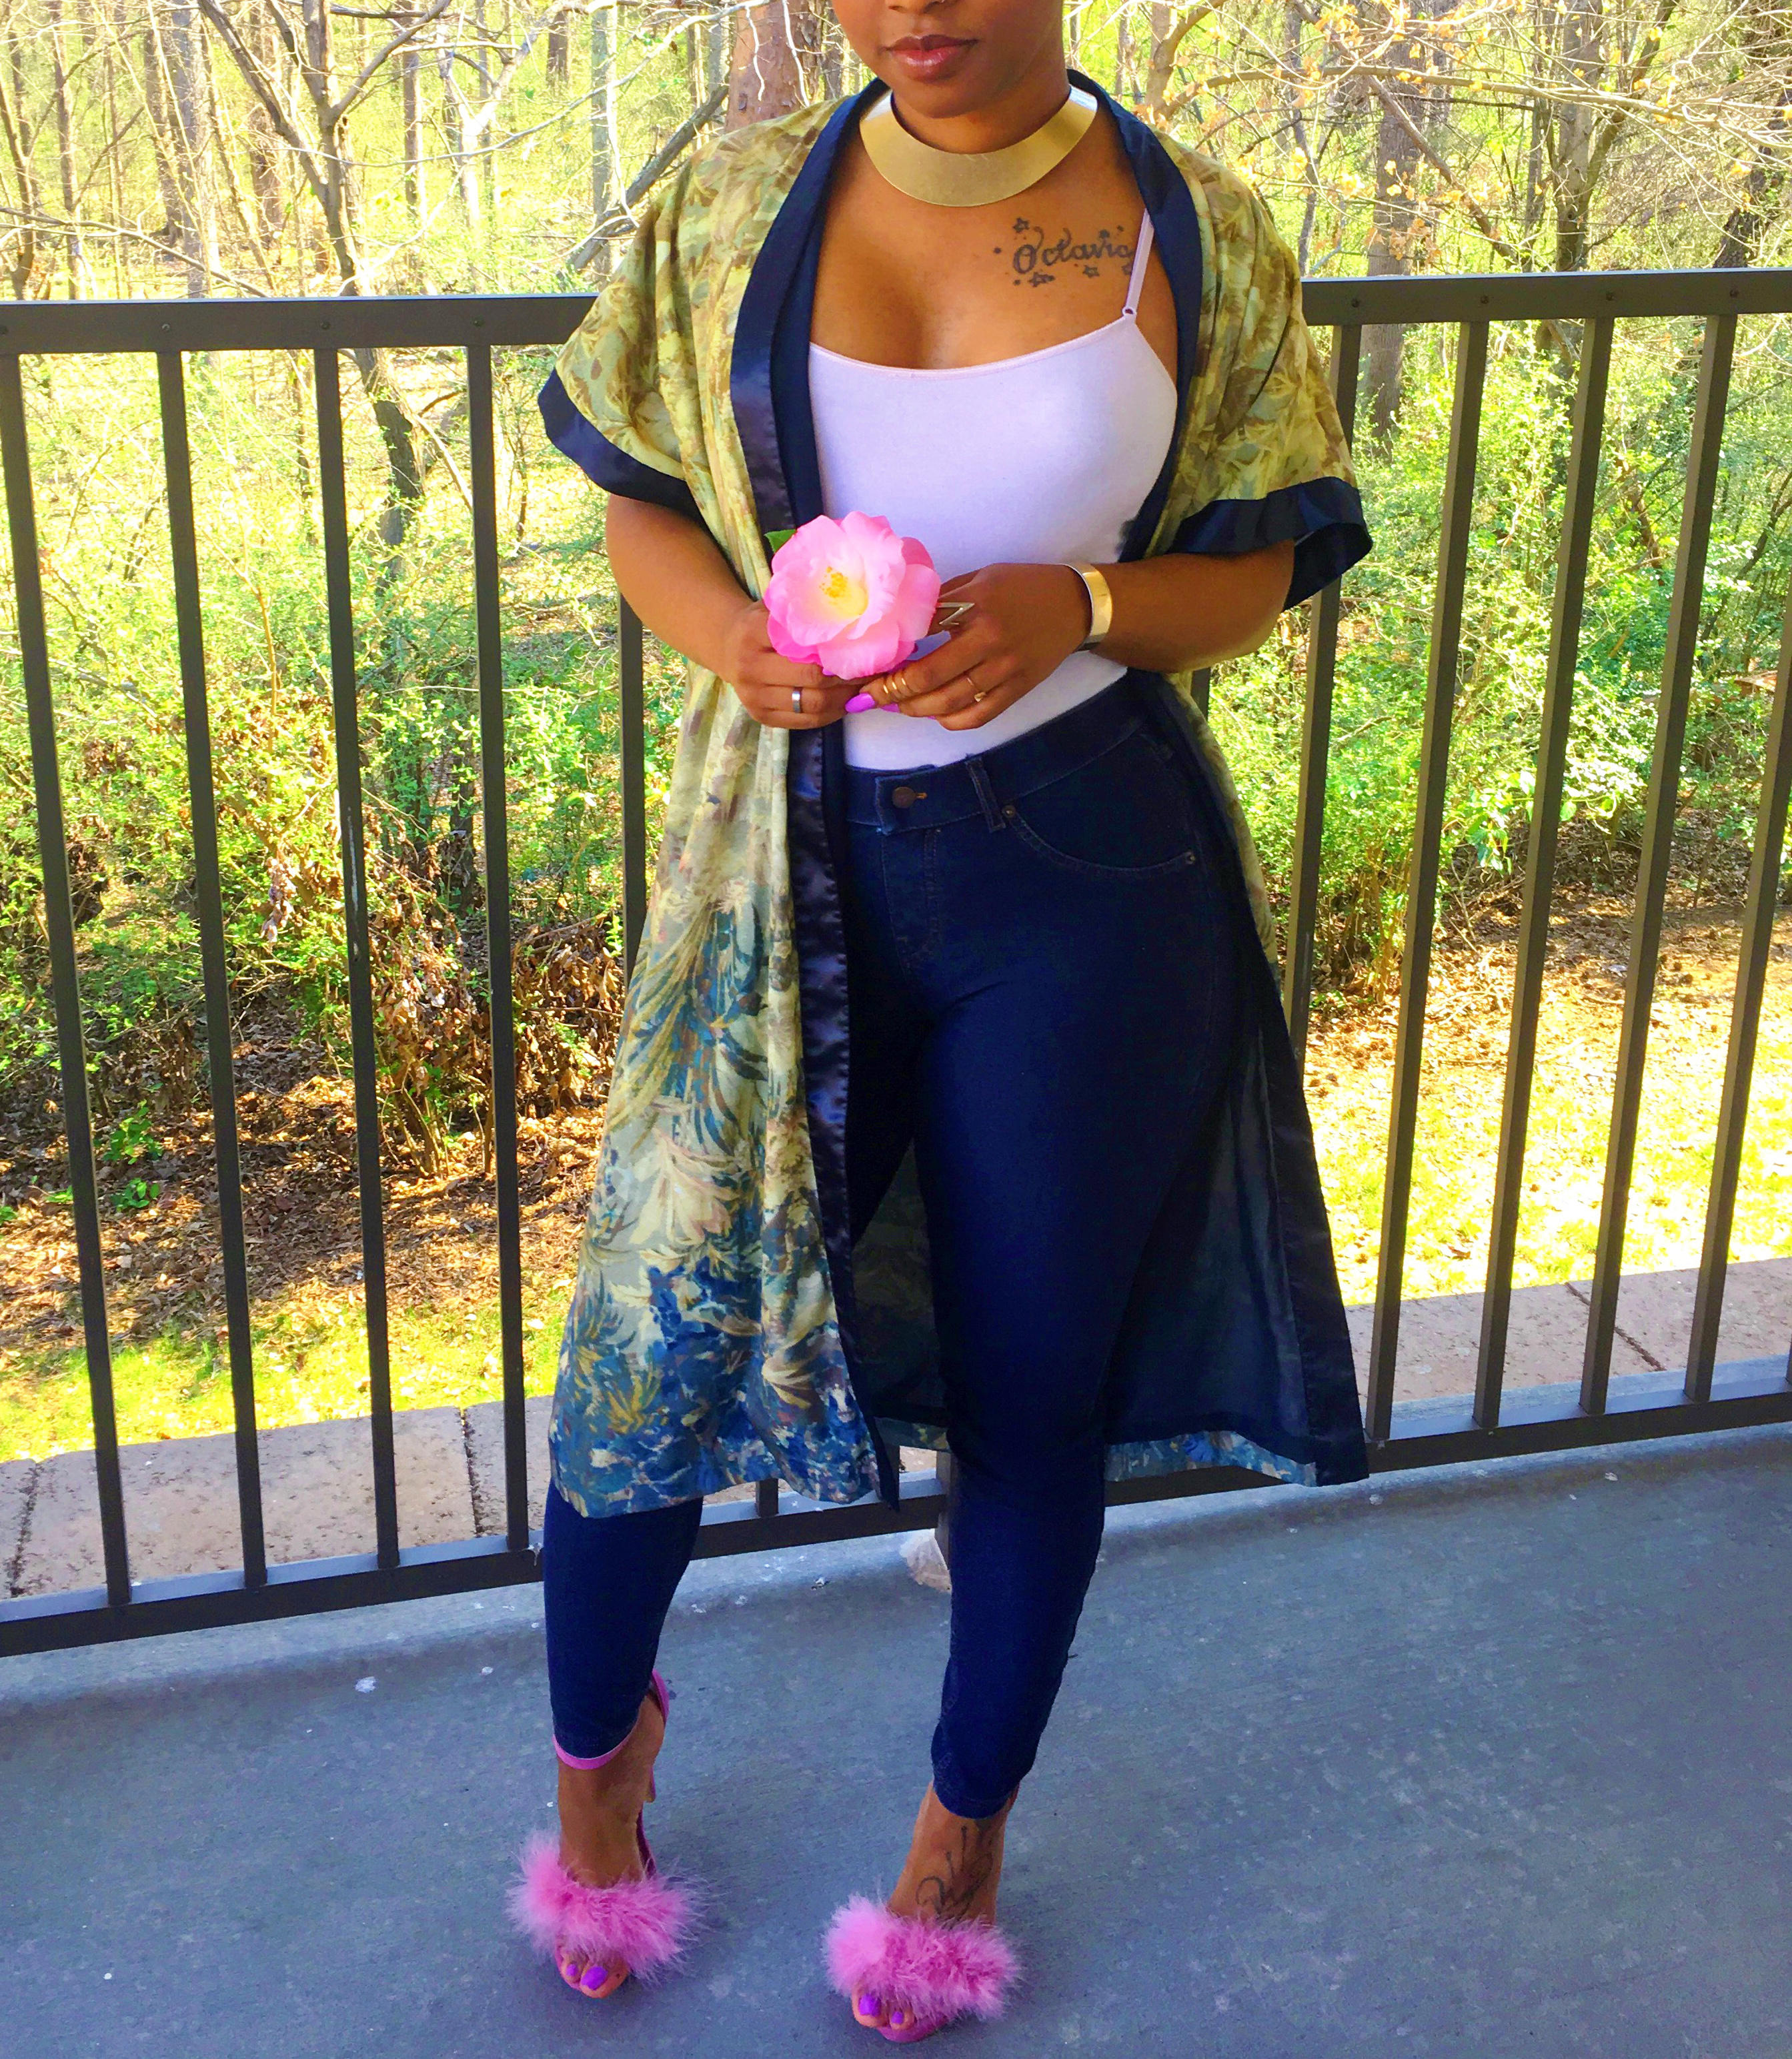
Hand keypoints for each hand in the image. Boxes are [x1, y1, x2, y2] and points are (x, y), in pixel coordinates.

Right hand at [719, 599, 857, 728]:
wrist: (728, 646)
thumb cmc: (763, 624)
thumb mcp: (777, 608)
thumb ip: (805, 611)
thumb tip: (853, 615)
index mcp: (754, 633)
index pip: (804, 644)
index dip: (839, 649)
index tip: (863, 648)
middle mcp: (750, 667)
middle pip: (812, 679)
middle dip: (848, 677)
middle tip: (871, 671)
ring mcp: (754, 697)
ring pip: (813, 705)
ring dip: (845, 698)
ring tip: (864, 688)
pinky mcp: (762, 716)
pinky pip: (807, 721)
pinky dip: (833, 713)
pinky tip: (846, 702)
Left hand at [858, 564, 1092, 730]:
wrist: (1075, 605)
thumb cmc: (1023, 587)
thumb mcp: (981, 579)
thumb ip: (945, 600)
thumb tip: (902, 622)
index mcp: (976, 605)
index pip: (920, 631)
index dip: (890, 649)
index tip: (867, 661)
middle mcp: (989, 639)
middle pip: (929, 675)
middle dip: (892, 689)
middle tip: (870, 694)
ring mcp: (1005, 669)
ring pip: (950, 701)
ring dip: (916, 708)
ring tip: (896, 704)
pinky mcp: (1018, 689)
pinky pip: (979, 715)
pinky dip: (951, 720)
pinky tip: (935, 714)